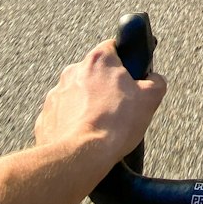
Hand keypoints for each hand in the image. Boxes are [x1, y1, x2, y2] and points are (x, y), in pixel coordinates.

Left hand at [35, 41, 166, 167]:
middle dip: (107, 87)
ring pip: (78, 94)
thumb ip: (156, 81)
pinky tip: (86, 135)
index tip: (131, 76)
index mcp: (99, 60)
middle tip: (120, 107)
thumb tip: (154, 80)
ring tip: (102, 125)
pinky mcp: (46, 116)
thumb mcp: (150, 99)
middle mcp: (73, 71)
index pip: (113, 47)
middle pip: (95, 73)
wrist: (81, 156)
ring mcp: (56, 94)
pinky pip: (63, 115)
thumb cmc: (114, 125)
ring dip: (89, 105)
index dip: (125, 61)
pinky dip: (74, 122)